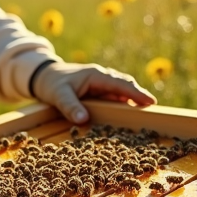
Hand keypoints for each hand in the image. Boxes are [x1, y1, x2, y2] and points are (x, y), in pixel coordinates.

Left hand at [31, 62, 156, 123]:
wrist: (44, 76)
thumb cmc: (52, 83)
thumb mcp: (58, 95)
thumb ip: (70, 106)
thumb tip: (82, 120)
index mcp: (96, 75)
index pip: (120, 84)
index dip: (135, 93)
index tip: (150, 101)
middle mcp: (102, 78)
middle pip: (125, 86)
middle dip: (139, 95)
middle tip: (152, 109)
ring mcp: (101, 85)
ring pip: (121, 92)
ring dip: (132, 100)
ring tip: (144, 114)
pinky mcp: (99, 92)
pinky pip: (114, 98)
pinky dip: (122, 104)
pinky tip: (127, 115)